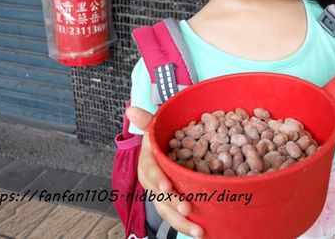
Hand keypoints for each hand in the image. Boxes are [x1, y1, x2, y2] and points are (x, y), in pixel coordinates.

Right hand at [125, 106, 203, 237]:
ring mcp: (161, 195)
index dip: (158, 179)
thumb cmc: (161, 138)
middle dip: (173, 205)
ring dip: (182, 223)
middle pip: (160, 197)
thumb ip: (147, 120)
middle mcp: (152, 182)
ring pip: (168, 211)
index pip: (150, 172)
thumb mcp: (156, 127)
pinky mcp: (171, 203)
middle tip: (188, 210)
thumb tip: (131, 108)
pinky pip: (177, 216)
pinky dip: (188, 225)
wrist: (164, 149)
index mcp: (147, 163)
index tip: (167, 186)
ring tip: (199, 231)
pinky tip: (203, 232)